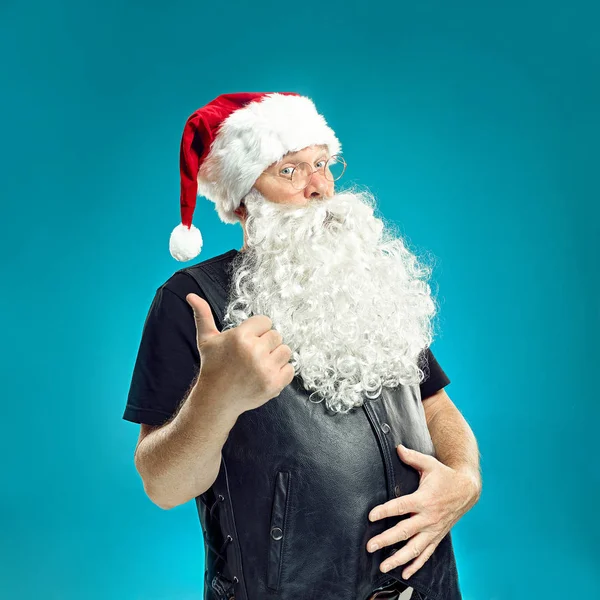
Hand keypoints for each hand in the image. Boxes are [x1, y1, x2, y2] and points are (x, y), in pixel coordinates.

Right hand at [186, 293, 294, 414]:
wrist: (216, 399)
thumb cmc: (212, 367)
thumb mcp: (207, 340)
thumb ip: (203, 315)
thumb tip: (191, 296)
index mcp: (240, 337)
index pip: (266, 321)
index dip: (257, 330)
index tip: (248, 341)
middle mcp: (254, 351)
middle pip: (277, 335)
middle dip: (266, 343)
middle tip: (252, 355)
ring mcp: (265, 369)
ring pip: (286, 350)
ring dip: (276, 356)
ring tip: (260, 363)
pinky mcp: (274, 384)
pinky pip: (290, 369)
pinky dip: (281, 372)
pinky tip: (265, 374)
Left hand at [366, 444, 480, 579]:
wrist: (467, 490)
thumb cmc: (445, 476)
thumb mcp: (429, 464)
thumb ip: (412, 457)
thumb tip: (397, 448)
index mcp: (424, 499)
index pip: (400, 507)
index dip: (385, 511)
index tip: (371, 516)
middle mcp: (428, 517)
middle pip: (404, 531)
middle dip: (386, 540)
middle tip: (370, 546)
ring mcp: (433, 529)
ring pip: (414, 548)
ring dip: (398, 558)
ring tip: (383, 566)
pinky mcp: (437, 536)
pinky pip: (426, 554)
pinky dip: (416, 565)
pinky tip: (405, 574)